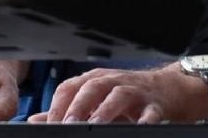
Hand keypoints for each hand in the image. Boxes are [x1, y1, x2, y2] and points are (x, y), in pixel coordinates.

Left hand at [28, 65, 207, 123]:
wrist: (172, 90)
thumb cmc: (131, 97)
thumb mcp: (98, 101)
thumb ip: (68, 111)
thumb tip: (35, 120)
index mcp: (97, 80)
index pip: (72, 86)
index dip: (59, 104)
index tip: (51, 124)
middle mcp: (115, 81)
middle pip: (93, 86)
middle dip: (79, 105)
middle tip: (68, 124)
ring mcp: (137, 91)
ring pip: (119, 94)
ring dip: (105, 110)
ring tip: (94, 125)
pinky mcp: (157, 104)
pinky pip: (150, 112)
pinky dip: (144, 120)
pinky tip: (138, 127)